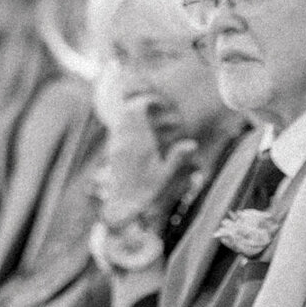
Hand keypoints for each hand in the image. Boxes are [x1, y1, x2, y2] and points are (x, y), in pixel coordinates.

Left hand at [96, 98, 198, 232]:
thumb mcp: (165, 175)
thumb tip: (193, 144)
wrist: (122, 204)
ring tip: (144, 116)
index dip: (144, 102)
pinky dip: (124, 125)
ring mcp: (117, 145)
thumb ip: (177, 157)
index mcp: (140, 142)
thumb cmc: (147, 191)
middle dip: (137, 105)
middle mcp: (126, 140)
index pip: (137, 111)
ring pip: (120, 120)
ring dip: (130, 115)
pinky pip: (116, 130)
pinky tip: (134, 132)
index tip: (155, 103)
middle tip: (150, 106)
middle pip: (127, 111)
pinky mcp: (112, 151)